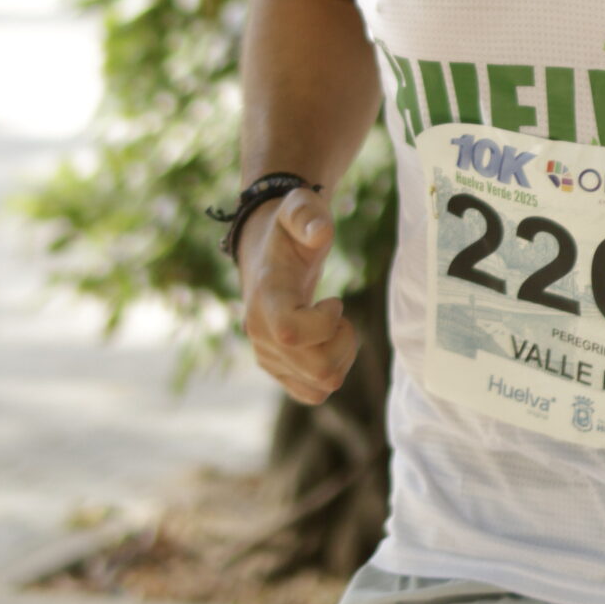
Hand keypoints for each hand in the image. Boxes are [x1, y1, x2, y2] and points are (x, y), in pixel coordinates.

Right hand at [239, 188, 359, 404]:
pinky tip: (328, 342)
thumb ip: (305, 215)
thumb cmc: (288, 231)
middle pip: (320, 371)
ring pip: (321, 386)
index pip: (290, 334)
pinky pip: (313, 394)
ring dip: (341, 356)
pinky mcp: (279, 370)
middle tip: (339, 314)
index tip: (334, 300)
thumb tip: (320, 232)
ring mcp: (268, 357)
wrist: (264, 252)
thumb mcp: (297, 209)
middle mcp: (261, 336)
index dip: (325, 323)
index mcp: (266, 300)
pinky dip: (330, 373)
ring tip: (334, 326)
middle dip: (343, 343)